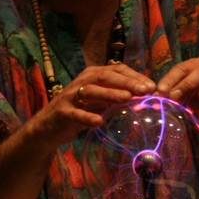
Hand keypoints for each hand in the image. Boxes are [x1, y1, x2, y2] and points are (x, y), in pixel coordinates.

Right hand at [30, 63, 154, 148]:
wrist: (47, 128)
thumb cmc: (78, 112)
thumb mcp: (98, 102)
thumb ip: (116, 97)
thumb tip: (144, 96)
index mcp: (92, 76)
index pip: (116, 69)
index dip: (134, 76)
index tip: (152, 86)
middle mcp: (81, 82)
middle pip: (106, 76)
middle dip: (127, 82)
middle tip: (145, 90)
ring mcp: (70, 96)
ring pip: (91, 91)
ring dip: (110, 94)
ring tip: (127, 98)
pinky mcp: (62, 113)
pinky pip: (76, 114)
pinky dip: (88, 117)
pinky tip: (100, 122)